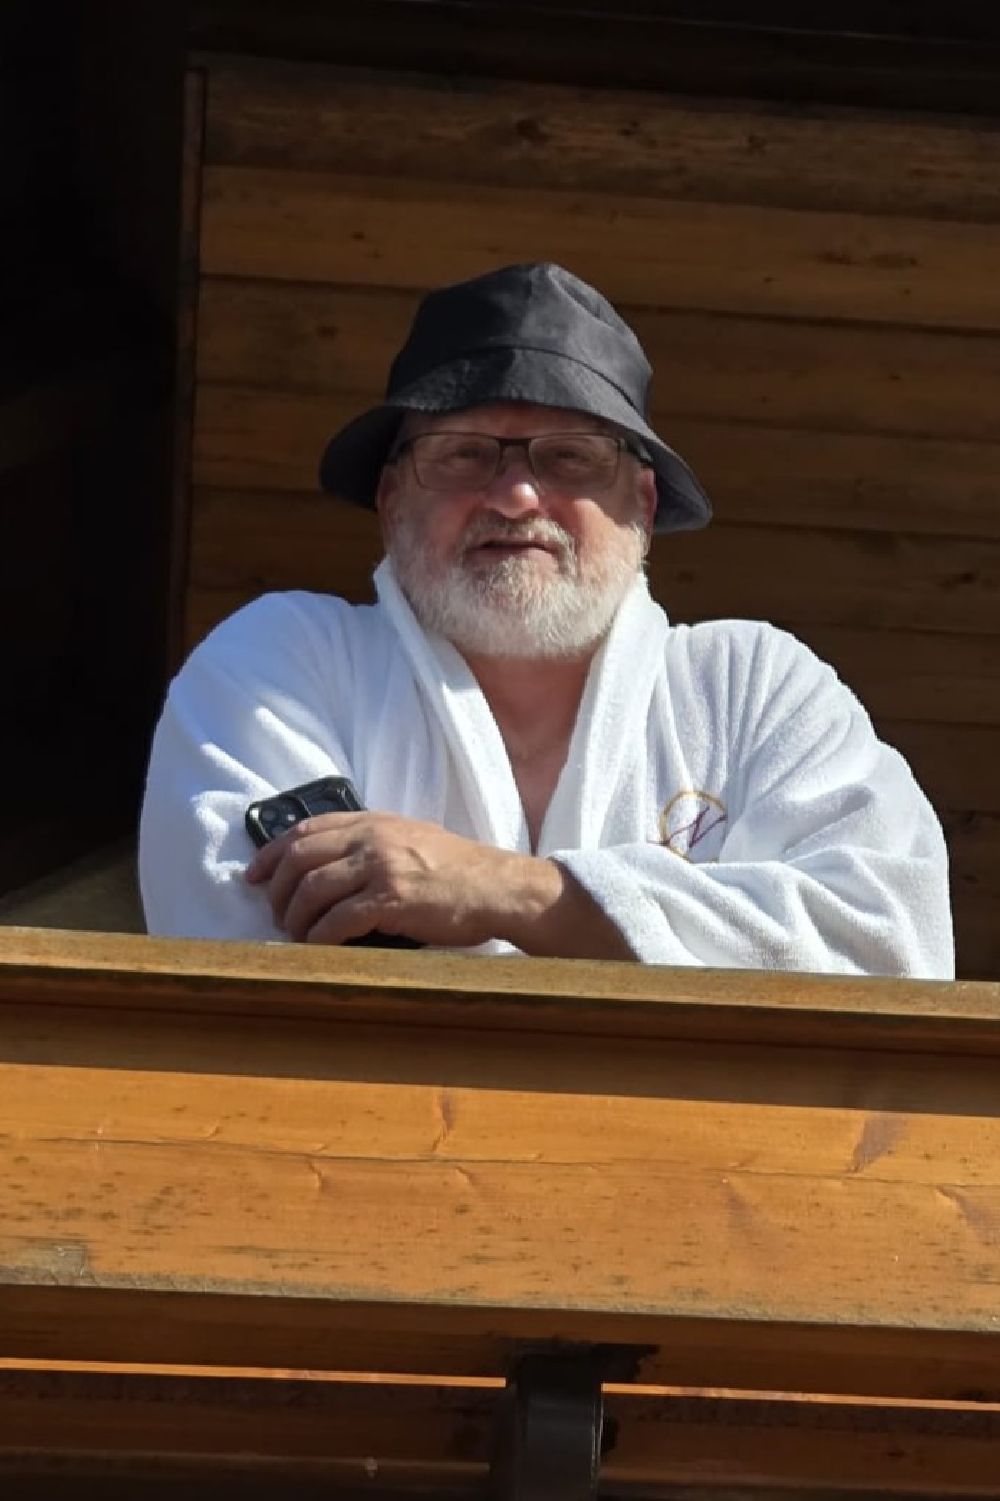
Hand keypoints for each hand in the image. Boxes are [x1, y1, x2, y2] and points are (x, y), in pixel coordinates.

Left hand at [244, 811, 556, 947]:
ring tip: (295, 935)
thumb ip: (372, 841)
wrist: (498, 887)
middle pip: (299, 858)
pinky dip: (320, 936)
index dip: (271, 852)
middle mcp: (372, 838)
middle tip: (274, 915)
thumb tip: (329, 863)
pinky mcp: (392, 900)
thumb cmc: (458, 869)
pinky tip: (318, 947)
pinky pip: (337, 920)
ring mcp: (381, 867)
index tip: (253, 875)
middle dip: (276, 890)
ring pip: (311, 890)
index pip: (305, 829)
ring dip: (294, 918)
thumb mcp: (411, 838)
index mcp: (374, 821)